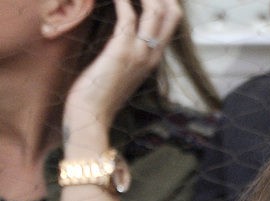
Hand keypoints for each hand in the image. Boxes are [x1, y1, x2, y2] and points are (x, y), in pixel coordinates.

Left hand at [63, 0, 181, 137]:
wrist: (93, 116)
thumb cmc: (101, 95)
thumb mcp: (123, 73)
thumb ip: (130, 55)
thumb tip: (124, 38)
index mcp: (155, 59)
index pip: (172, 22)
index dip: (165, 1)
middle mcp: (153, 54)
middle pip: (171, 14)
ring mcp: (140, 53)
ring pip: (155, 11)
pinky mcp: (122, 50)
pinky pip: (128, 16)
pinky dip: (121, 0)